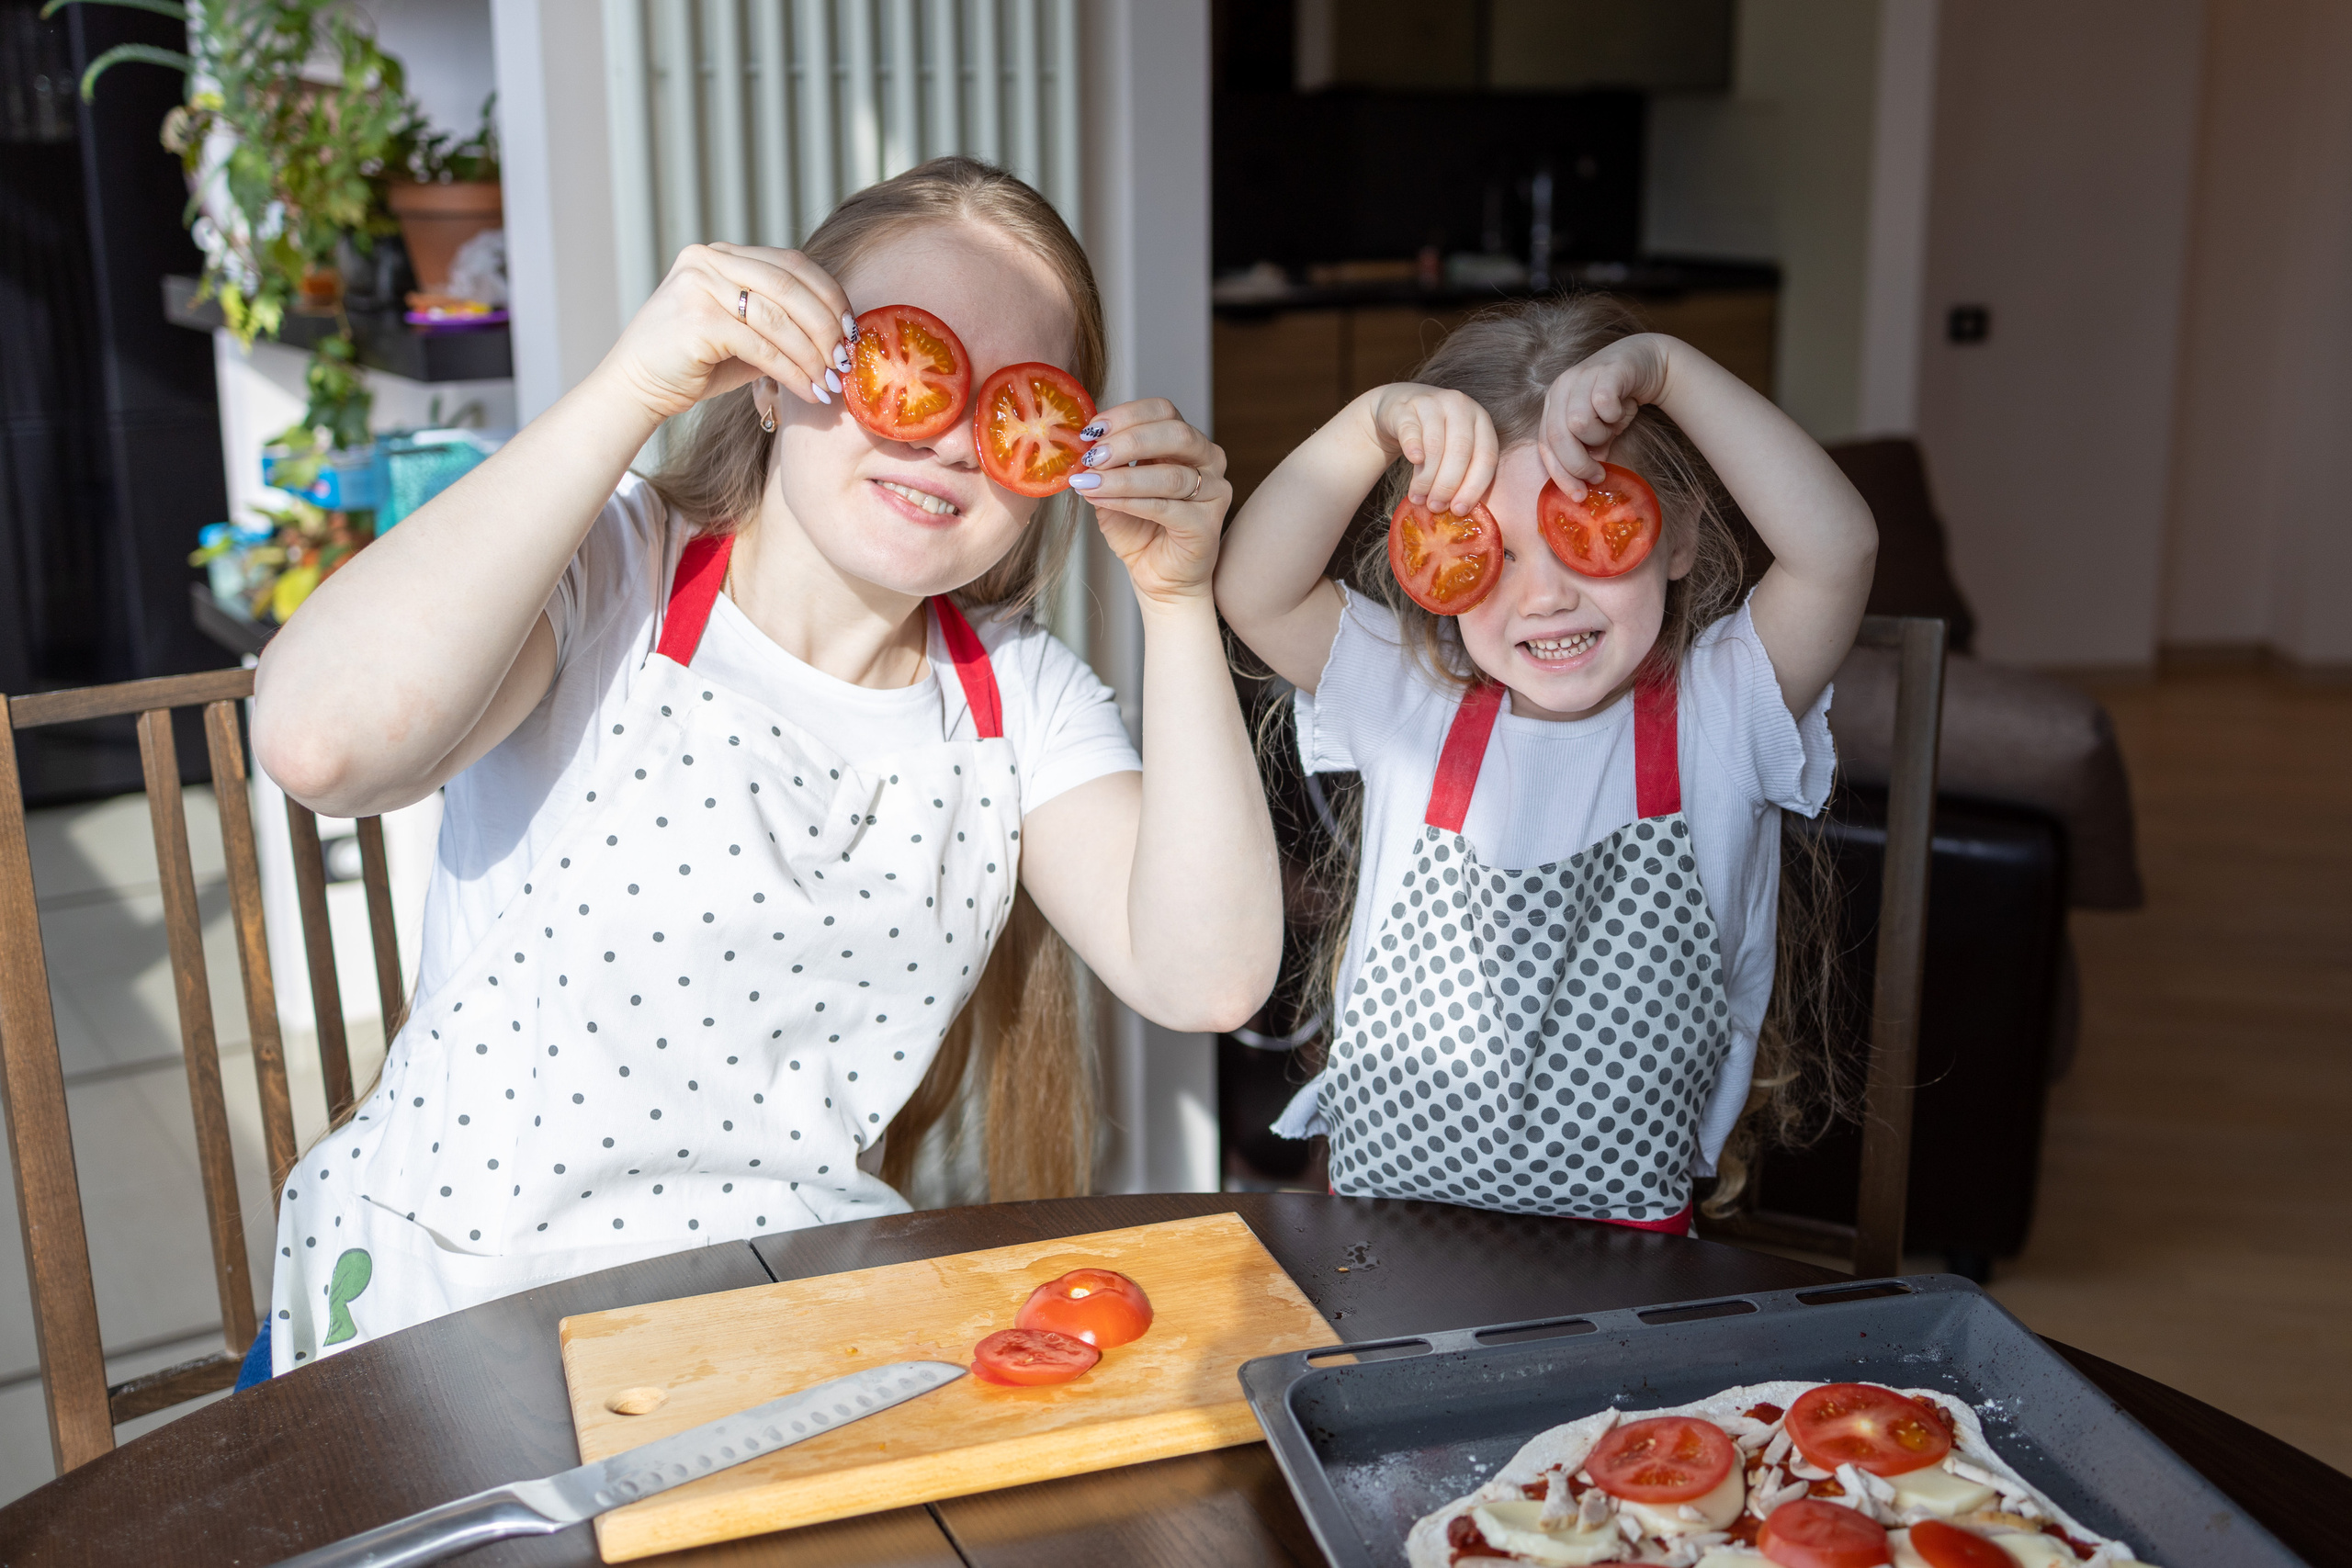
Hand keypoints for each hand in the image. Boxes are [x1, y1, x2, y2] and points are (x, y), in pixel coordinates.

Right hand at [598, 242, 853, 423]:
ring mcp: (699, 286)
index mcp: (722, 255)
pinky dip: (793, 372)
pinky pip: (762, 347)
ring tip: (831, 382)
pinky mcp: (697, 320)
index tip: (851, 330)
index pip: (791, 264)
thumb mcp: (743, 333)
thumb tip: (839, 336)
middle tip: (846, 359)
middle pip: (790, 286)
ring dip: (813, 355)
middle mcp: (708, 260)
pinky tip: (809, 391)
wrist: (637, 387)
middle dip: (826, 326)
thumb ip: (780, 323)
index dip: (829, 295)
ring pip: (780, 318)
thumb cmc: (695, 364)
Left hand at [1068, 400, 1231, 607]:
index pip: (1162, 411)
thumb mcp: (1114, 488)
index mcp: (1184, 443)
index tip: (1091, 430)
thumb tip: (1079, 444)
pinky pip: (1165, 506)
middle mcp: (1206, 460)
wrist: (1160, 580)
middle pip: (1174, 433)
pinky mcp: (1208, 524)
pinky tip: (1100, 499)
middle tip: (1092, 454)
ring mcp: (1213, 491)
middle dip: (1127, 441)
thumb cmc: (1140, 531)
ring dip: (1122, 477)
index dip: (1126, 415)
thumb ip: (1105, 465)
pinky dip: (1128, 501)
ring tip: (1088, 482)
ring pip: (1169, 474)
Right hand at [1370, 384, 1497, 516]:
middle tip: (1436, 507)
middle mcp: (1461, 406)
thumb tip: (1458, 512)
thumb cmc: (1434, 437)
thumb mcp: (1455, 450)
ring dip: (1426, 478)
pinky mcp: (1407, 407)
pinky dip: (1414, 451)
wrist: (1401, 407)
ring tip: (1418, 498)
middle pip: (1461, 452)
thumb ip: (1463, 472)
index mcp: (1481, 420)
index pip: (1486, 457)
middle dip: (1448, 485)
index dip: (1474, 487)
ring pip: (1435, 446)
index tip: (1460, 510)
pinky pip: (1412, 433)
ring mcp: (1434, 403)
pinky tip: (1414, 464)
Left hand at [1538, 333, 1671, 498]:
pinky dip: (1613, 416)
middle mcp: (1561, 388)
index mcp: (1552, 404)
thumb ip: (1587, 453)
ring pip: (1578, 423)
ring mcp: (1580, 377)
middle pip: (1558, 438)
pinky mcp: (1604, 371)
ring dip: (1599, 436)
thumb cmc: (1617, 399)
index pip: (1545, 446)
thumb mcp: (1599, 431)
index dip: (1559, 475)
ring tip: (1611, 429)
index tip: (1577, 495)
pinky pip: (1602, 404)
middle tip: (1598, 474)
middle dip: (1578, 465)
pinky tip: (1620, 410)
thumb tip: (1581, 485)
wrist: (1646, 362)